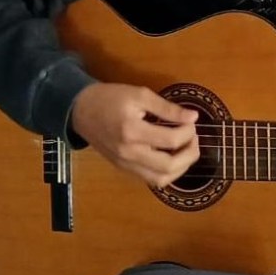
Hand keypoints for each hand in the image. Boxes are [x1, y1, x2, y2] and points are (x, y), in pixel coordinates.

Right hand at [71, 82, 198, 187]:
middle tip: (194, 138)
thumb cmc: (110, 98)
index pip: (171, 140)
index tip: (192, 120)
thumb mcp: (139, 94)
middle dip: (190, 154)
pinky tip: (173, 157)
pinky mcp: (124, 169)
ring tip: (187, 149)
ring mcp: (125, 164)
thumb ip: (167, 107)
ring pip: (160, 179)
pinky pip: (150, 179)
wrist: (80, 111)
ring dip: (181, 167)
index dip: (188, 131)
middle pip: (168, 166)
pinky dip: (167, 172)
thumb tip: (193, 117)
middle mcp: (129, 153)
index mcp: (132, 131)